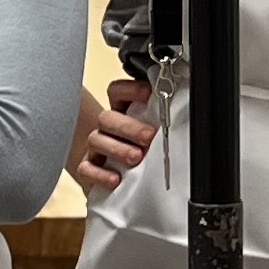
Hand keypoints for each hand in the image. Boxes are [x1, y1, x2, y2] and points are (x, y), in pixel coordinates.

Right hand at [71, 76, 154, 192]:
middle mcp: (106, 127)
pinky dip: (101, 174)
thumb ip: (158, 122)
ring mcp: (95, 147)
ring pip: (96, 141)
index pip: (118, 92)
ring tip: (136, 158)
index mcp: (121, 112)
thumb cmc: (140, 150)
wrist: (120, 178)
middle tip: (148, 136)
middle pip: (107, 117)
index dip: (130, 90)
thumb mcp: (151, 132)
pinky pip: (87, 168)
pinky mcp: (88, 168)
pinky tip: (116, 179)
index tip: (148, 94)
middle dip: (128, 127)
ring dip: (117, 149)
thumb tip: (181, 117)